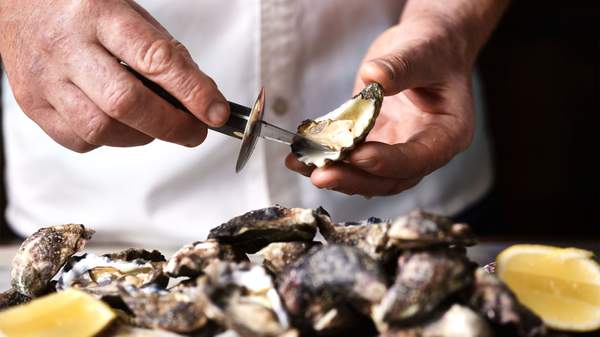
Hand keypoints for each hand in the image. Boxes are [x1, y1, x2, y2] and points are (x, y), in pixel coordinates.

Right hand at [0, 0, 228, 151]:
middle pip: (126, 103)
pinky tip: (118, 123)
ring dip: (142, 136)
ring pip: (101, 128)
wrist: (19, 2)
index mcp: (99, 13)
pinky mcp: (32, 103)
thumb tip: (200, 95)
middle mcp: (68, 46)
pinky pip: (79, 140)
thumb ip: (163, 52)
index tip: (217, 112)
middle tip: (195, 131)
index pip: (155, 59)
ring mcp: (45, 78)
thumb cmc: (81, 7)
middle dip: (171, 125)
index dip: (193, 92)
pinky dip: (110, 140)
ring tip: (155, 124)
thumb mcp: (129, 12)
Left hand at [286, 19, 479, 196]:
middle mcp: (424, 151)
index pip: (418, 159)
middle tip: (320, 174)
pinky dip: (327, 159)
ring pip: (367, 176)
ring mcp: (398, 151)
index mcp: (448, 135)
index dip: (387, 162)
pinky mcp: (375, 145)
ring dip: (335, 174)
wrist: (426, 48)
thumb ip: (401, 67)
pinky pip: (351, 159)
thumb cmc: (434, 50)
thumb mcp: (423, 52)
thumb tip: (373, 75)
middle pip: (390, 179)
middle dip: (353, 178)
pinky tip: (300, 156)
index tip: (357, 156)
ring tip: (302, 165)